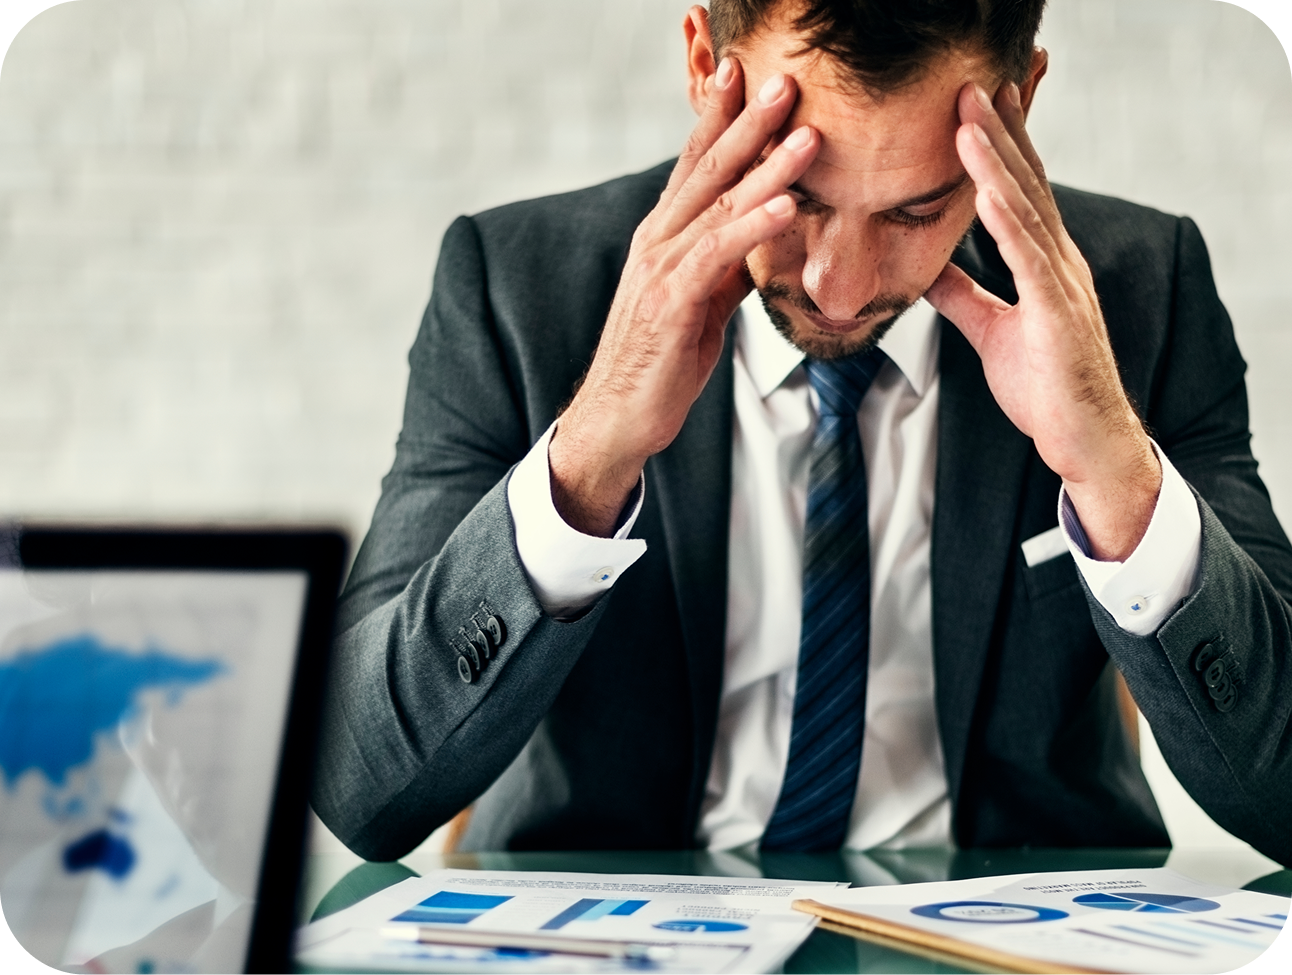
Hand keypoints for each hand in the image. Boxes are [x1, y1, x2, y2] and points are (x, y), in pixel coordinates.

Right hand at [549, 58, 818, 535]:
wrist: (619, 416)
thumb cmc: (661, 361)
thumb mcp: (703, 302)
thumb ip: (729, 262)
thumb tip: (768, 232)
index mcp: (663, 236)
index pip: (696, 165)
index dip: (722, 118)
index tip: (749, 75)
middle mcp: (657, 241)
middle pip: (707, 169)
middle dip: (748, 122)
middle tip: (785, 80)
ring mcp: (661, 268)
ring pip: (719, 206)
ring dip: (766, 168)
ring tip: (807, 137)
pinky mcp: (672, 301)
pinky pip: (718, 255)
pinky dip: (754, 227)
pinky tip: (787, 205)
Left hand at [926, 81, 1160, 560]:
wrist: (1083, 441)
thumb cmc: (1046, 389)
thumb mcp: (990, 332)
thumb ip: (963, 296)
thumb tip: (927, 268)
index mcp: (1044, 264)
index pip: (1018, 193)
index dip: (996, 147)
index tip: (973, 104)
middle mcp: (1058, 262)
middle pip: (1025, 185)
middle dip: (998, 132)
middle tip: (971, 82)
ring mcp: (1062, 285)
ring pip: (1026, 210)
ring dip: (997, 163)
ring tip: (969, 119)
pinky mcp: (1059, 314)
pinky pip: (1030, 259)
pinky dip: (1008, 221)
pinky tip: (987, 189)